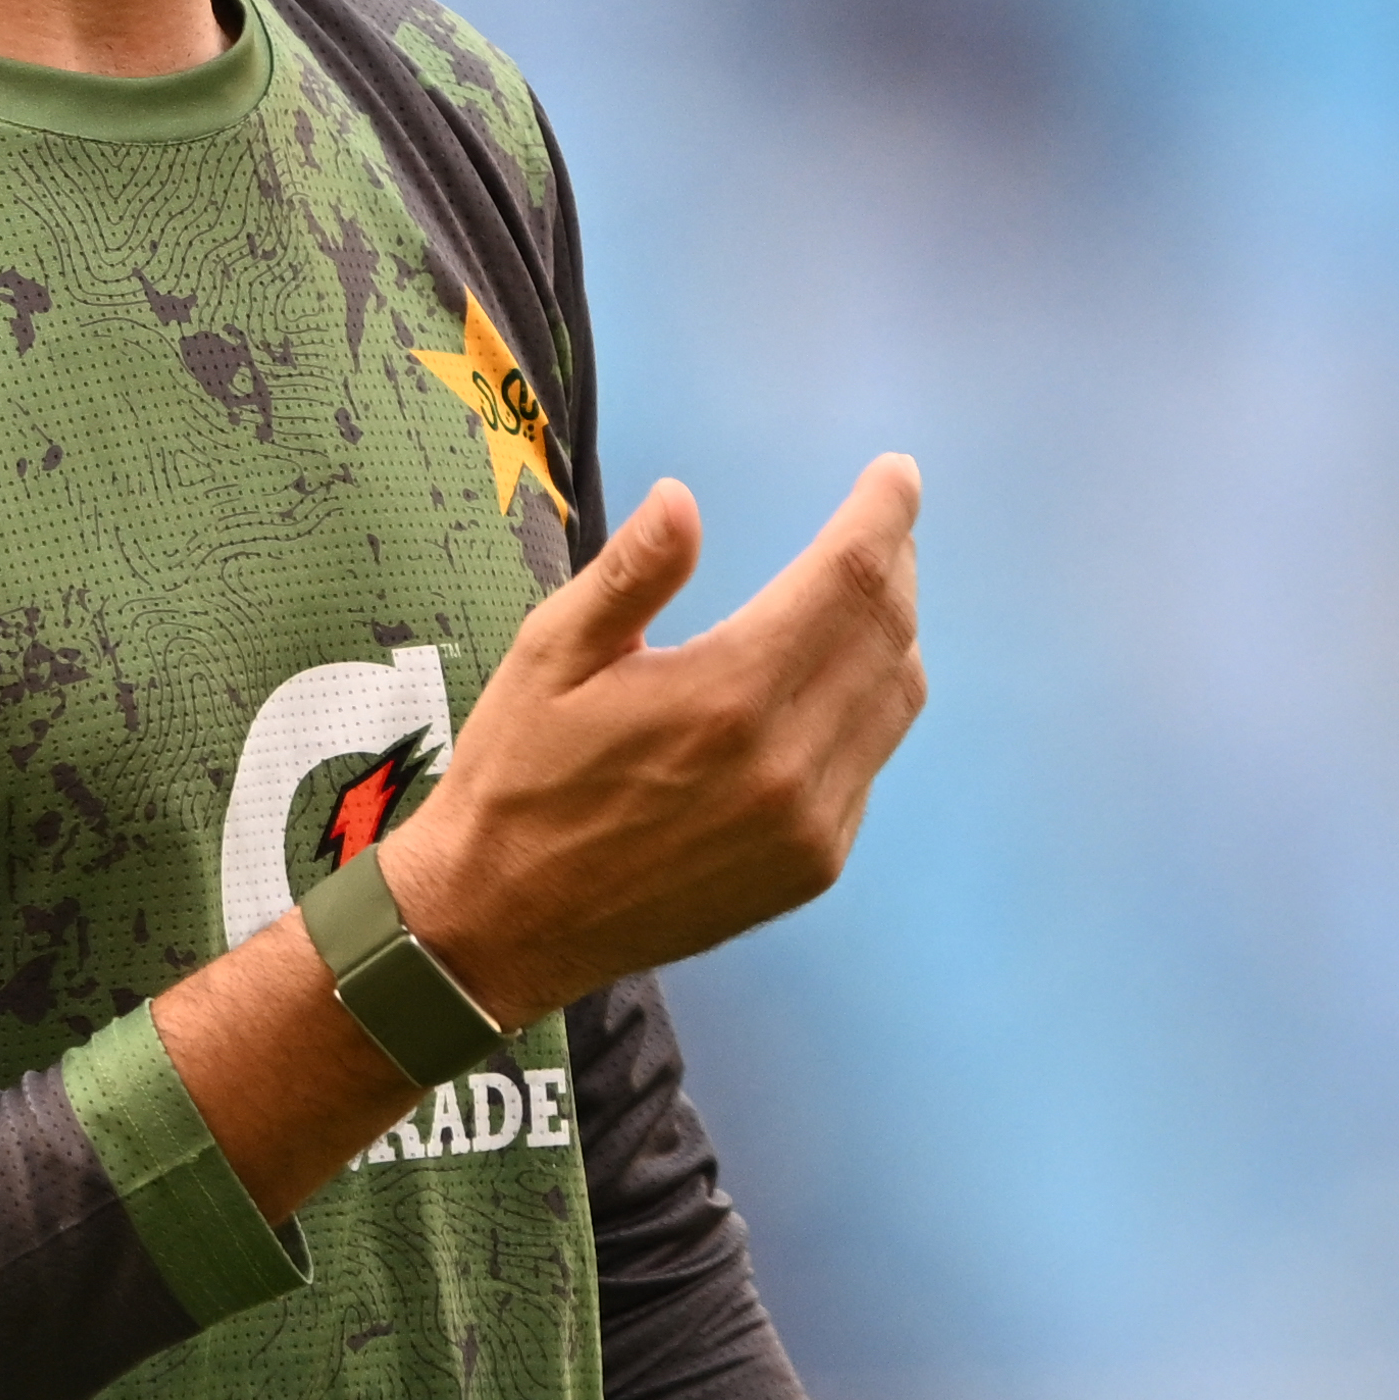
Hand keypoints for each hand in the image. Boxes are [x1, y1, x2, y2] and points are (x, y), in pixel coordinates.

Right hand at [384, 461, 926, 1023]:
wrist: (502, 925)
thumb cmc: (517, 777)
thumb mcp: (548, 656)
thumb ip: (631, 573)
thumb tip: (684, 498)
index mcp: (727, 696)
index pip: (850, 580)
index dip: (885, 515)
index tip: (897, 474)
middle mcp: (787, 763)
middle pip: (889, 633)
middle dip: (896, 564)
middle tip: (881, 527)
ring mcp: (809, 825)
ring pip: (895, 701)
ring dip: (894, 634)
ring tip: (864, 593)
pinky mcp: (811, 869)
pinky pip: (870, 763)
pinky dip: (868, 707)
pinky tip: (829, 686)